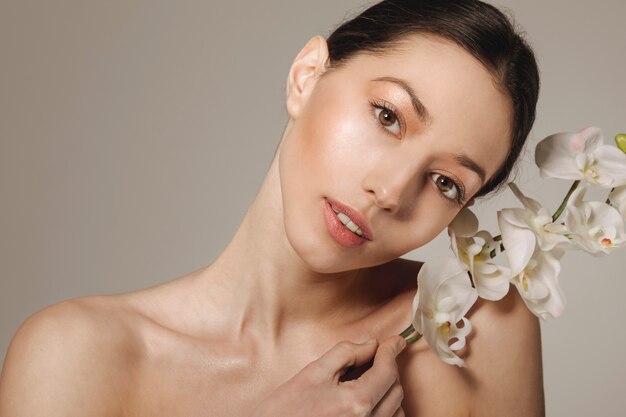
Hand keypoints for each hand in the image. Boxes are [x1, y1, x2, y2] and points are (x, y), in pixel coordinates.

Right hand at [250, 336, 406, 416]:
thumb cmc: (285, 411)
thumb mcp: (313, 373)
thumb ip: (345, 354)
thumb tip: (370, 344)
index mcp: (357, 402)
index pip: (388, 370)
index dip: (392, 350)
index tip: (396, 340)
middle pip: (395, 388)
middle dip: (389, 367)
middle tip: (376, 354)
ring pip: (396, 409)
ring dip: (388, 389)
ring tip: (369, 377)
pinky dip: (385, 408)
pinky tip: (367, 399)